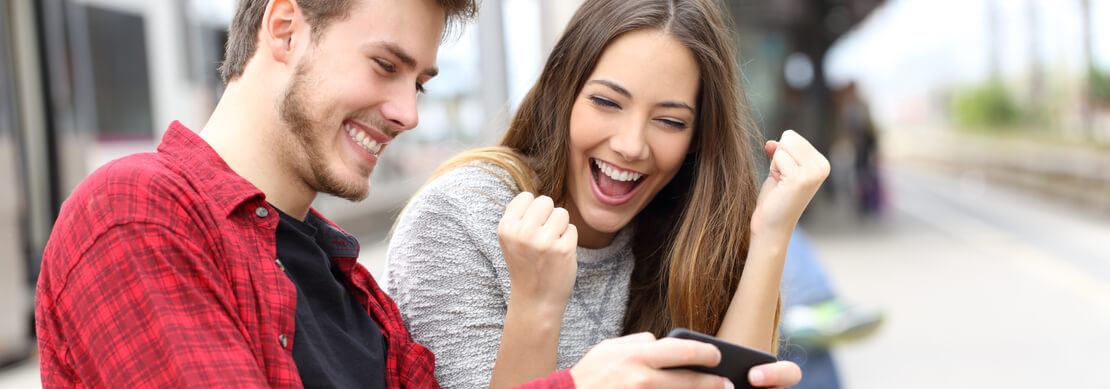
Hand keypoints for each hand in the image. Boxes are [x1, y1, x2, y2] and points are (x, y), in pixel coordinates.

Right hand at [497, 192, 577, 305]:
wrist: (536, 300)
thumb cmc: (526, 264)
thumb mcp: (512, 239)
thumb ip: (520, 216)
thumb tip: (536, 194)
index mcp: (506, 228)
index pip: (526, 197)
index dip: (533, 211)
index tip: (530, 230)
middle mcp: (522, 233)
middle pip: (546, 201)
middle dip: (548, 216)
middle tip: (543, 237)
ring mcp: (543, 242)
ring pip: (562, 213)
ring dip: (560, 227)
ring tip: (551, 246)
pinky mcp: (563, 250)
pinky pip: (572, 229)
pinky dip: (569, 240)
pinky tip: (559, 255)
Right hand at [569, 333, 801, 387]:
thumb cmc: (590, 375)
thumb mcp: (609, 348)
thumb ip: (637, 342)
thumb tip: (659, 341)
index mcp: (637, 355)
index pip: (682, 349)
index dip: (705, 352)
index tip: (717, 355)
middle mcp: (643, 378)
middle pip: (689, 380)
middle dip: (713, 383)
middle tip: (727, 384)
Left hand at [751, 130, 829, 240]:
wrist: (771, 225)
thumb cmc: (775, 198)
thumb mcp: (779, 168)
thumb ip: (780, 151)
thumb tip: (770, 143)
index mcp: (822, 163)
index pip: (792, 136)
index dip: (781, 154)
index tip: (784, 175)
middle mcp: (822, 167)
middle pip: (788, 138)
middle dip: (778, 157)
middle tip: (781, 180)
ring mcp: (814, 173)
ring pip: (783, 146)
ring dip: (775, 164)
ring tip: (781, 183)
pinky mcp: (801, 178)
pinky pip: (779, 157)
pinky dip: (774, 170)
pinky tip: (780, 187)